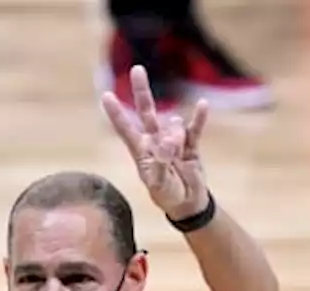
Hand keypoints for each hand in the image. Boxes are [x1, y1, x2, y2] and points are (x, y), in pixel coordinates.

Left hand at [101, 66, 210, 220]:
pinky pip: (194, 128)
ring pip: (173, 126)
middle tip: (137, 69)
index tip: (105, 95)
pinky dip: (198, 118)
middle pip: (147, 112)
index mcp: (141, 152)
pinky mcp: (190, 144)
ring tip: (178, 156)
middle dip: (141, 92)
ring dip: (176, 137)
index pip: (126, 129)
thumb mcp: (159, 184)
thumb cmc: (167, 195)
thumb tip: (168, 142)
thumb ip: (162, 163)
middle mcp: (154, 141)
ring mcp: (172, 141)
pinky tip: (203, 106)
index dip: (116, 113)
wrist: (187, 202)